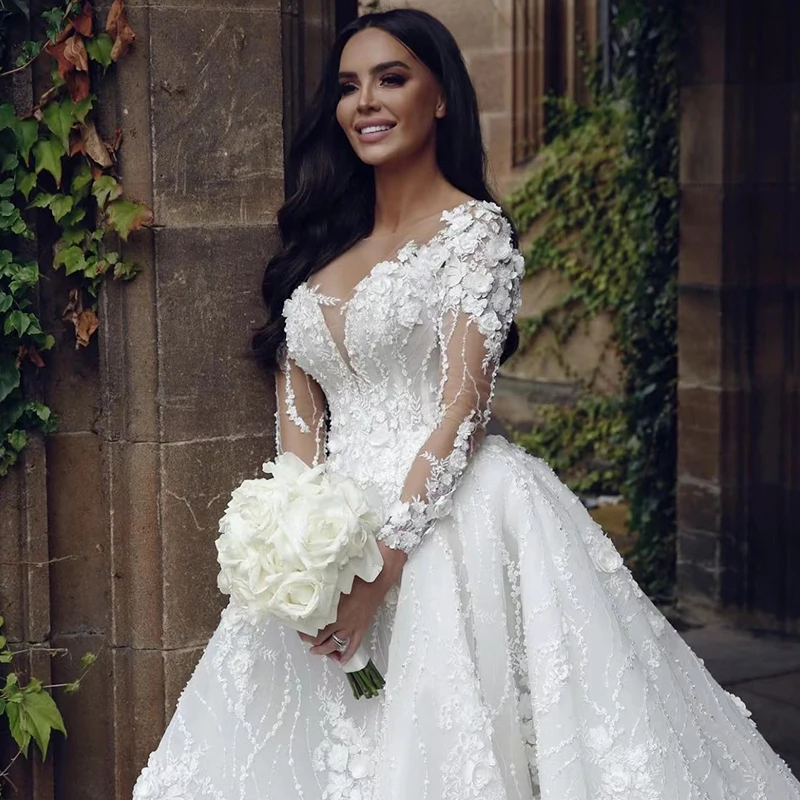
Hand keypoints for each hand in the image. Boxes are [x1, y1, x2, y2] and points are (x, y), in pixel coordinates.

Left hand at [298, 543, 406, 663]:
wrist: (377, 579)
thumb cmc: (357, 578)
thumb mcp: (335, 584)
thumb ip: (324, 592)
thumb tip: (312, 593)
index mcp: (332, 611)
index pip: (313, 628)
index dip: (304, 632)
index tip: (299, 629)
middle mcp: (340, 623)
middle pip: (321, 640)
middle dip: (311, 642)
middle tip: (305, 639)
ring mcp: (351, 627)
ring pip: (335, 645)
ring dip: (325, 651)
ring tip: (316, 652)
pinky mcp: (361, 628)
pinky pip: (354, 646)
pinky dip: (347, 655)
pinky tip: (342, 661)